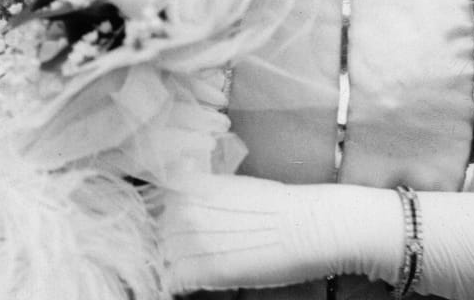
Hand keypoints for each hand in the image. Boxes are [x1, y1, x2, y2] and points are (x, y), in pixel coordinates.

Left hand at [156, 173, 397, 291]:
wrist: (313, 226)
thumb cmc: (282, 208)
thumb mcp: (236, 187)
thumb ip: (207, 192)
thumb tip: (188, 190)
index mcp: (191, 186)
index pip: (161, 208)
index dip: (172, 225)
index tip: (187, 236)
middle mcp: (183, 208)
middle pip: (160, 235)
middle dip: (174, 248)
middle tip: (198, 258)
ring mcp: (191, 239)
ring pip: (164, 259)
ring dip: (177, 268)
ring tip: (200, 273)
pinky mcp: (203, 268)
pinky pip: (174, 282)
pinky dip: (182, 287)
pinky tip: (200, 286)